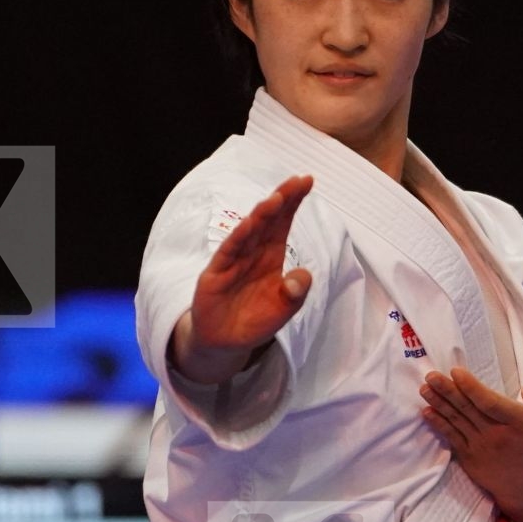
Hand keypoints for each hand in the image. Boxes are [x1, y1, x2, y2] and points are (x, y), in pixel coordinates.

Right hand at [171, 174, 314, 383]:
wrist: (225, 342)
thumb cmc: (255, 319)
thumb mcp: (284, 309)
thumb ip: (296, 293)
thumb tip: (303, 275)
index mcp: (270, 255)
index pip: (282, 222)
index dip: (293, 202)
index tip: (307, 180)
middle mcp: (252, 253)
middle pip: (267, 221)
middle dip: (282, 200)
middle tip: (296, 181)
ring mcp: (233, 261)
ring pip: (248, 233)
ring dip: (261, 216)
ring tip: (276, 200)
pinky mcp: (215, 275)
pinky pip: (227, 254)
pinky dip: (238, 239)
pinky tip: (248, 225)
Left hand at [419, 367, 522, 516]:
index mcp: (518, 423)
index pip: (490, 403)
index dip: (471, 387)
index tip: (456, 371)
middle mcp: (496, 434)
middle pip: (468, 409)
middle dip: (447, 390)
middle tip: (431, 375)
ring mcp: (480, 447)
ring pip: (456, 420)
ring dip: (438, 403)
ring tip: (425, 388)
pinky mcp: (469, 457)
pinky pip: (451, 437)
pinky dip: (438, 424)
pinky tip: (426, 411)